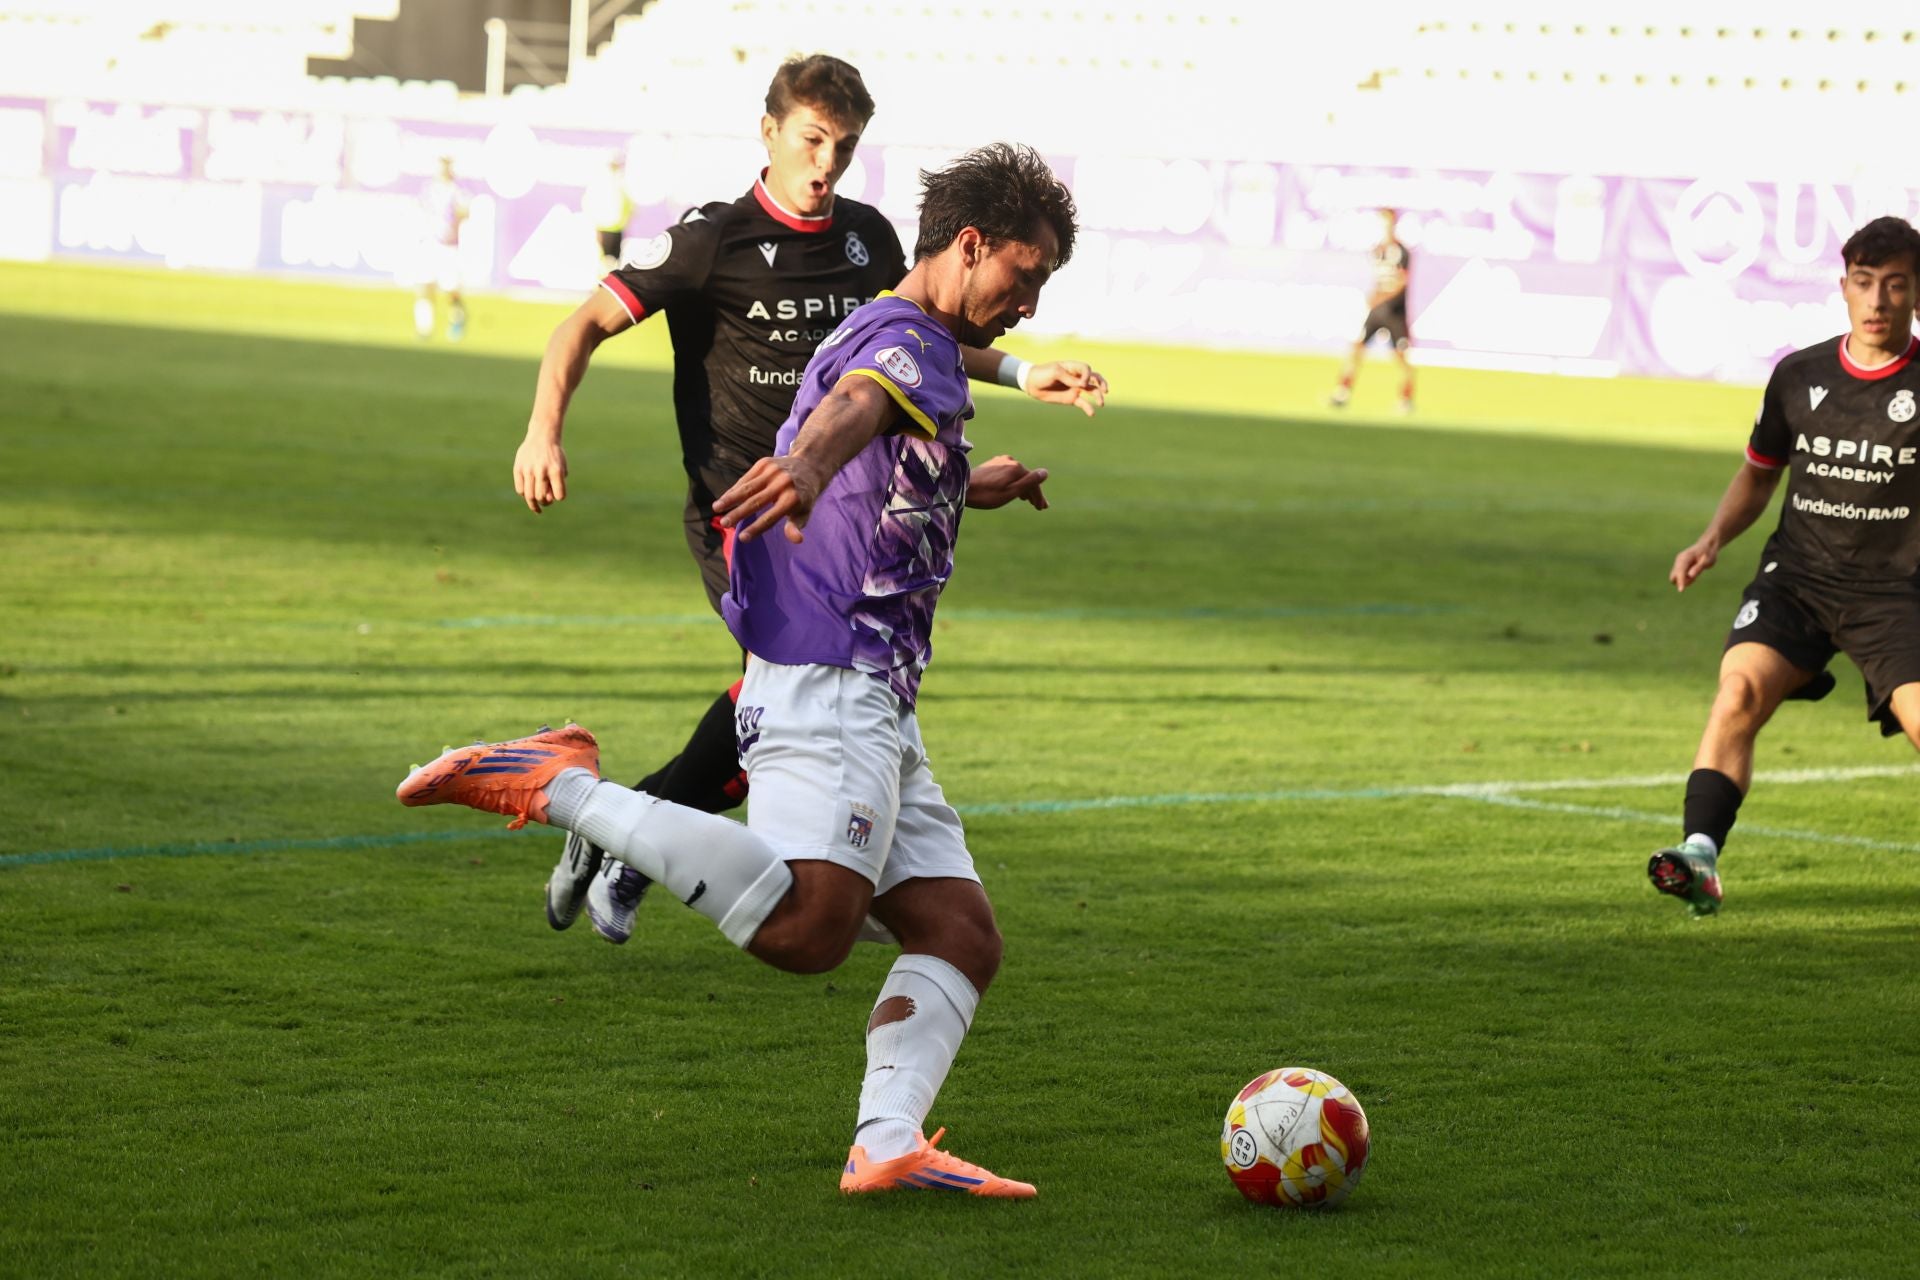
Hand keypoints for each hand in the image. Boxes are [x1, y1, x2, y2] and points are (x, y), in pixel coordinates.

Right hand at [513, 436, 567, 512]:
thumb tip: (548, 500)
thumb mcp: (561, 468)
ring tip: (536, 507)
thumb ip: (556, 485)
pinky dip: (525, 494)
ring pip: (529, 496)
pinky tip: (528, 492)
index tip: (558, 495)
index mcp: (556, 471)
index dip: (559, 497)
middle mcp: (542, 470)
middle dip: (545, 503)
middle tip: (546, 502)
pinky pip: (520, 489)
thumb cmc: (554, 456)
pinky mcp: (518, 468)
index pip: (559, 496)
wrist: (542, 436)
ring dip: (533, 504)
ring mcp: (528, 469)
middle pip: (541, 498)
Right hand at [714, 455, 829, 543]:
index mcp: (793, 499)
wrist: (807, 465)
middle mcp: (782, 484)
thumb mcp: (805, 512)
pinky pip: (746, 478)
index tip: (742, 539)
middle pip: (756, 502)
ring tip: (716, 509)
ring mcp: (772, 472)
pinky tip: (724, 498)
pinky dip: (735, 489)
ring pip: (747, 488)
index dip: (756, 528)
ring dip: (730, 499)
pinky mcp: (764, 463)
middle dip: (738, 513)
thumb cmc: (803, 496)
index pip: (771, 517)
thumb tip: (797, 540)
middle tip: (724, 524)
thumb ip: (796, 525)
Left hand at [966, 454, 1048, 510]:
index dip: (1038, 496)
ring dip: (1023, 488)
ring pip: (1017, 476)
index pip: (1033, 482)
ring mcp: (1000, 461)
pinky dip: (1013, 483)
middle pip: (1026, 478)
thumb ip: (1029, 482)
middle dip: (1032, 492)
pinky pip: (1008, 474)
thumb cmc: (986, 494)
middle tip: (1038, 506)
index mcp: (1017, 467)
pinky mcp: (992, 464)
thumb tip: (1045, 472)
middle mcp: (1010, 460)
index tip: (1041, 508)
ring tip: (1026, 500)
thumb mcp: (1011, 492)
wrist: (961, 487)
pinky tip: (1013, 490)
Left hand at [1023, 360, 1107, 417]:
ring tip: (1101, 403)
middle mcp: (1077, 377)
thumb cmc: (1042, 374)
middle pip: (1094, 378)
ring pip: (1092, 391)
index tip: (1082, 383)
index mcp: (1073, 367)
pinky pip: (1083, 403)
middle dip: (1102, 383)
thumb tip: (1083, 385)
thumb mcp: (1055, 373)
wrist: (1032, 384)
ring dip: (1098, 396)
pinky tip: (1092, 413)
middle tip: (1105, 390)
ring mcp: (1075, 388)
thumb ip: (1069, 378)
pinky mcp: (1072, 399)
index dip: (1088, 376)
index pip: (1087, 369)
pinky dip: (1088, 408)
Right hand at [1671, 539, 1717, 590]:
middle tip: (1695, 578)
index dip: (1680, 581)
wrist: (1707, 546)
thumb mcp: (1708, 560)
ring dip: (1685, 580)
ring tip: (1697, 573)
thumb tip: (1690, 575)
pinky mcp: (1680, 566)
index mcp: (1685, 557)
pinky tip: (1694, 572)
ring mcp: (1678, 563)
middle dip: (1681, 581)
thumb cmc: (1708, 553)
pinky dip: (1686, 578)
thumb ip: (1698, 567)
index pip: (1680, 571)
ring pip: (1676, 578)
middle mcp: (1679, 560)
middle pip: (1673, 576)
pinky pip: (1680, 576)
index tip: (1681, 590)